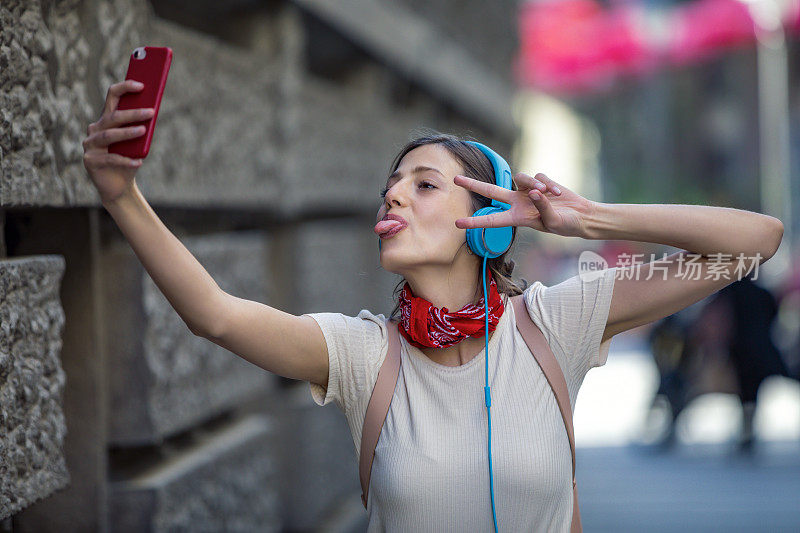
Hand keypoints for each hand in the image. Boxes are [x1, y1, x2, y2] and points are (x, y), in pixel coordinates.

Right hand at [82, 79, 154, 204]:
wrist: (119, 186)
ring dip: (127, 132)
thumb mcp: (137, 142)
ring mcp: (90, 145)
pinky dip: (126, 160)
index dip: (125, 87)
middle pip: (112, 117)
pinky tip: (139, 162)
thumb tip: (152, 111)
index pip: (112, 96)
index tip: (142, 84)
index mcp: (106, 120)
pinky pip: (110, 159)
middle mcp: (95, 129)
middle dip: (132, 113)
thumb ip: (141, 127)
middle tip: (151, 111)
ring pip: (109, 136)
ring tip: (144, 131)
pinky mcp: (89, 161)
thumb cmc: (130, 159)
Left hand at [453, 172, 596, 237]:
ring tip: (551, 195)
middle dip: (474, 184)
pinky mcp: (540, 182)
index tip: (458, 223)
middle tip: (455, 179)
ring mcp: (528, 191)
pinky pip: (539, 176)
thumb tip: (534, 192)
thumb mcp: (553, 221)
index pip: (492, 219)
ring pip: (521, 178)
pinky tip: (559, 194)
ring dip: (535, 183)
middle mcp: (518, 203)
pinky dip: (550, 185)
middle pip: (492, 190)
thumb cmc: (566, 225)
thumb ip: (542, 207)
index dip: (475, 222)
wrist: (581, 216)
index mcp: (518, 217)